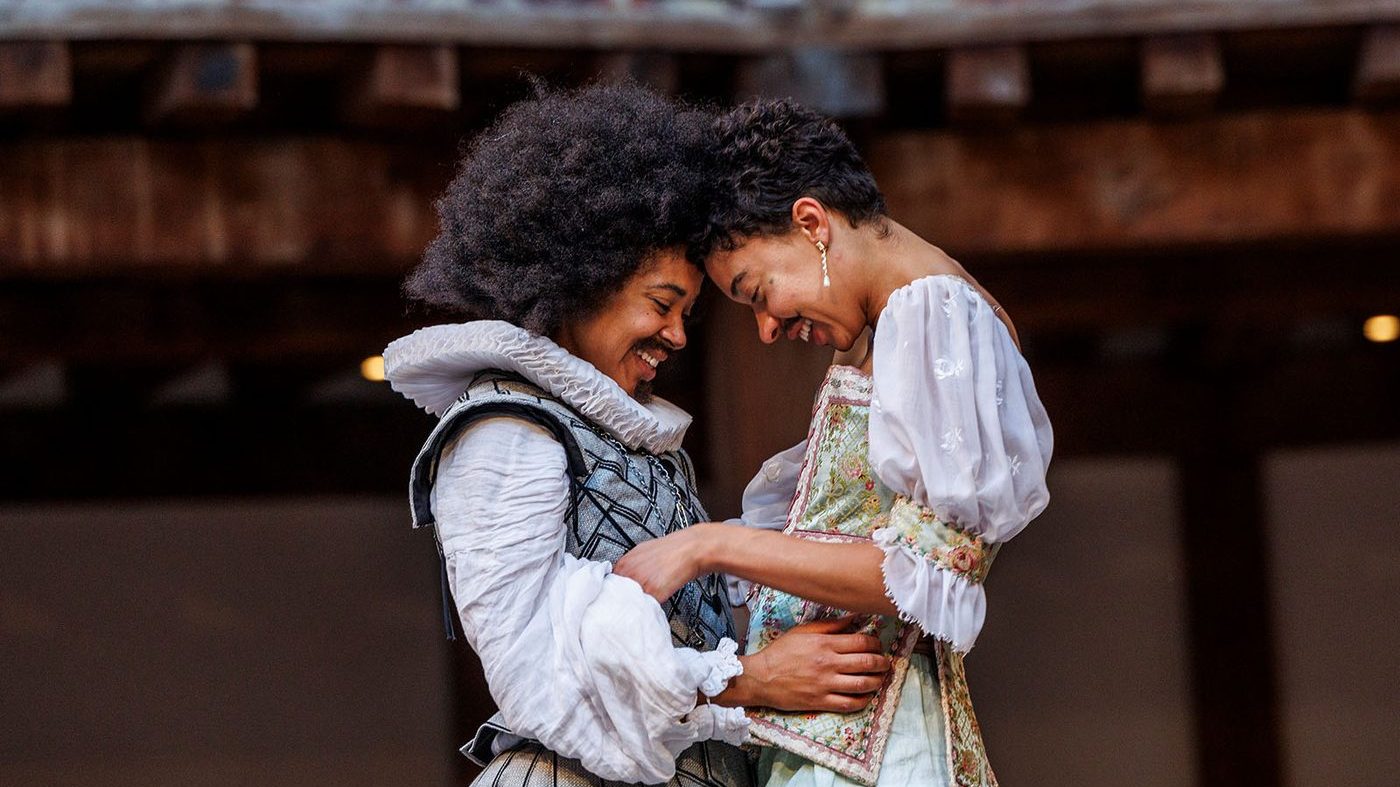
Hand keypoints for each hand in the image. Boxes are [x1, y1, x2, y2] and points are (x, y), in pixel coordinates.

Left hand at [613, 523, 717, 601]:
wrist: (690, 549)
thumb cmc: (671, 549)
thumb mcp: (642, 551)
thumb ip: (629, 565)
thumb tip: (622, 577)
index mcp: (624, 562)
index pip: (609, 584)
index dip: (615, 592)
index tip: (618, 597)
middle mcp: (629, 573)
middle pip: (616, 595)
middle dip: (623, 600)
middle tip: (630, 603)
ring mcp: (639, 584)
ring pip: (629, 603)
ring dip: (634, 607)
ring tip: (642, 605)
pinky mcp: (653, 593)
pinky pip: (645, 608)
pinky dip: (648, 610)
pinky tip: (652, 606)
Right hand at [728, 615, 890, 712]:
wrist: (761, 677)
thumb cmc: (781, 652)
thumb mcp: (803, 631)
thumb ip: (830, 625)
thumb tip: (854, 617)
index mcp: (825, 644)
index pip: (861, 642)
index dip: (875, 644)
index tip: (877, 645)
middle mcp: (828, 664)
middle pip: (867, 663)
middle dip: (882, 663)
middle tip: (885, 663)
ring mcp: (825, 685)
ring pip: (863, 684)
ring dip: (877, 681)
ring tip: (880, 679)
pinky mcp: (821, 702)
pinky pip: (849, 703)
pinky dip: (863, 700)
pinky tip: (866, 696)